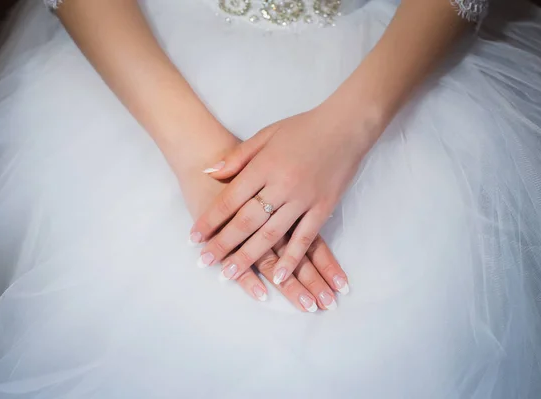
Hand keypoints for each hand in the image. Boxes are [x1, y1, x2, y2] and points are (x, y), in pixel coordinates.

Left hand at [192, 104, 379, 291]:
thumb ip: (237, 156)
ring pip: (271, 234)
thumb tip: (209, 172)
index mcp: (264, 166)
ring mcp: (303, 199)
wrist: (346, 126)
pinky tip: (279, 276)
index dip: (210, 220)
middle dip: (223, 244)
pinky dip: (292, 259)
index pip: (230, 199)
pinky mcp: (323, 208)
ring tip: (230, 275)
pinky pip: (305, 238)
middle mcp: (281, 185)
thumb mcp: (266, 134)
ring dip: (249, 257)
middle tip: (204, 262)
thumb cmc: (303, 128)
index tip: (194, 238)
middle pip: (246, 221)